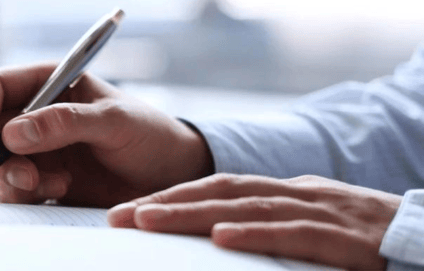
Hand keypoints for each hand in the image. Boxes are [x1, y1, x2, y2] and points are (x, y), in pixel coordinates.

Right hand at [0, 63, 213, 206]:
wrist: (169, 176)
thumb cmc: (149, 134)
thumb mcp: (114, 121)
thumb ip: (66, 123)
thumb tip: (14, 132)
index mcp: (45, 84)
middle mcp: (33, 115)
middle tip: (28, 177)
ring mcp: (34, 149)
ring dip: (15, 179)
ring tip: (55, 184)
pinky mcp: (41, 180)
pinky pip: (13, 190)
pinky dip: (27, 195)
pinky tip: (61, 189)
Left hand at [108, 174, 402, 268]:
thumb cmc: (361, 239)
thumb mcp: (307, 229)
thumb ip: (265, 231)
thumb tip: (216, 243)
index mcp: (282, 191)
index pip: (215, 188)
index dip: (170, 198)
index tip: (127, 213)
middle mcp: (294, 192)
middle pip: (219, 191)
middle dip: (165, 203)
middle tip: (117, 217)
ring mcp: (320, 210)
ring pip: (246, 205)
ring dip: (192, 212)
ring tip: (147, 221)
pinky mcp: (345, 236)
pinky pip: (294, 232)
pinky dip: (256, 232)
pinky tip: (222, 237)